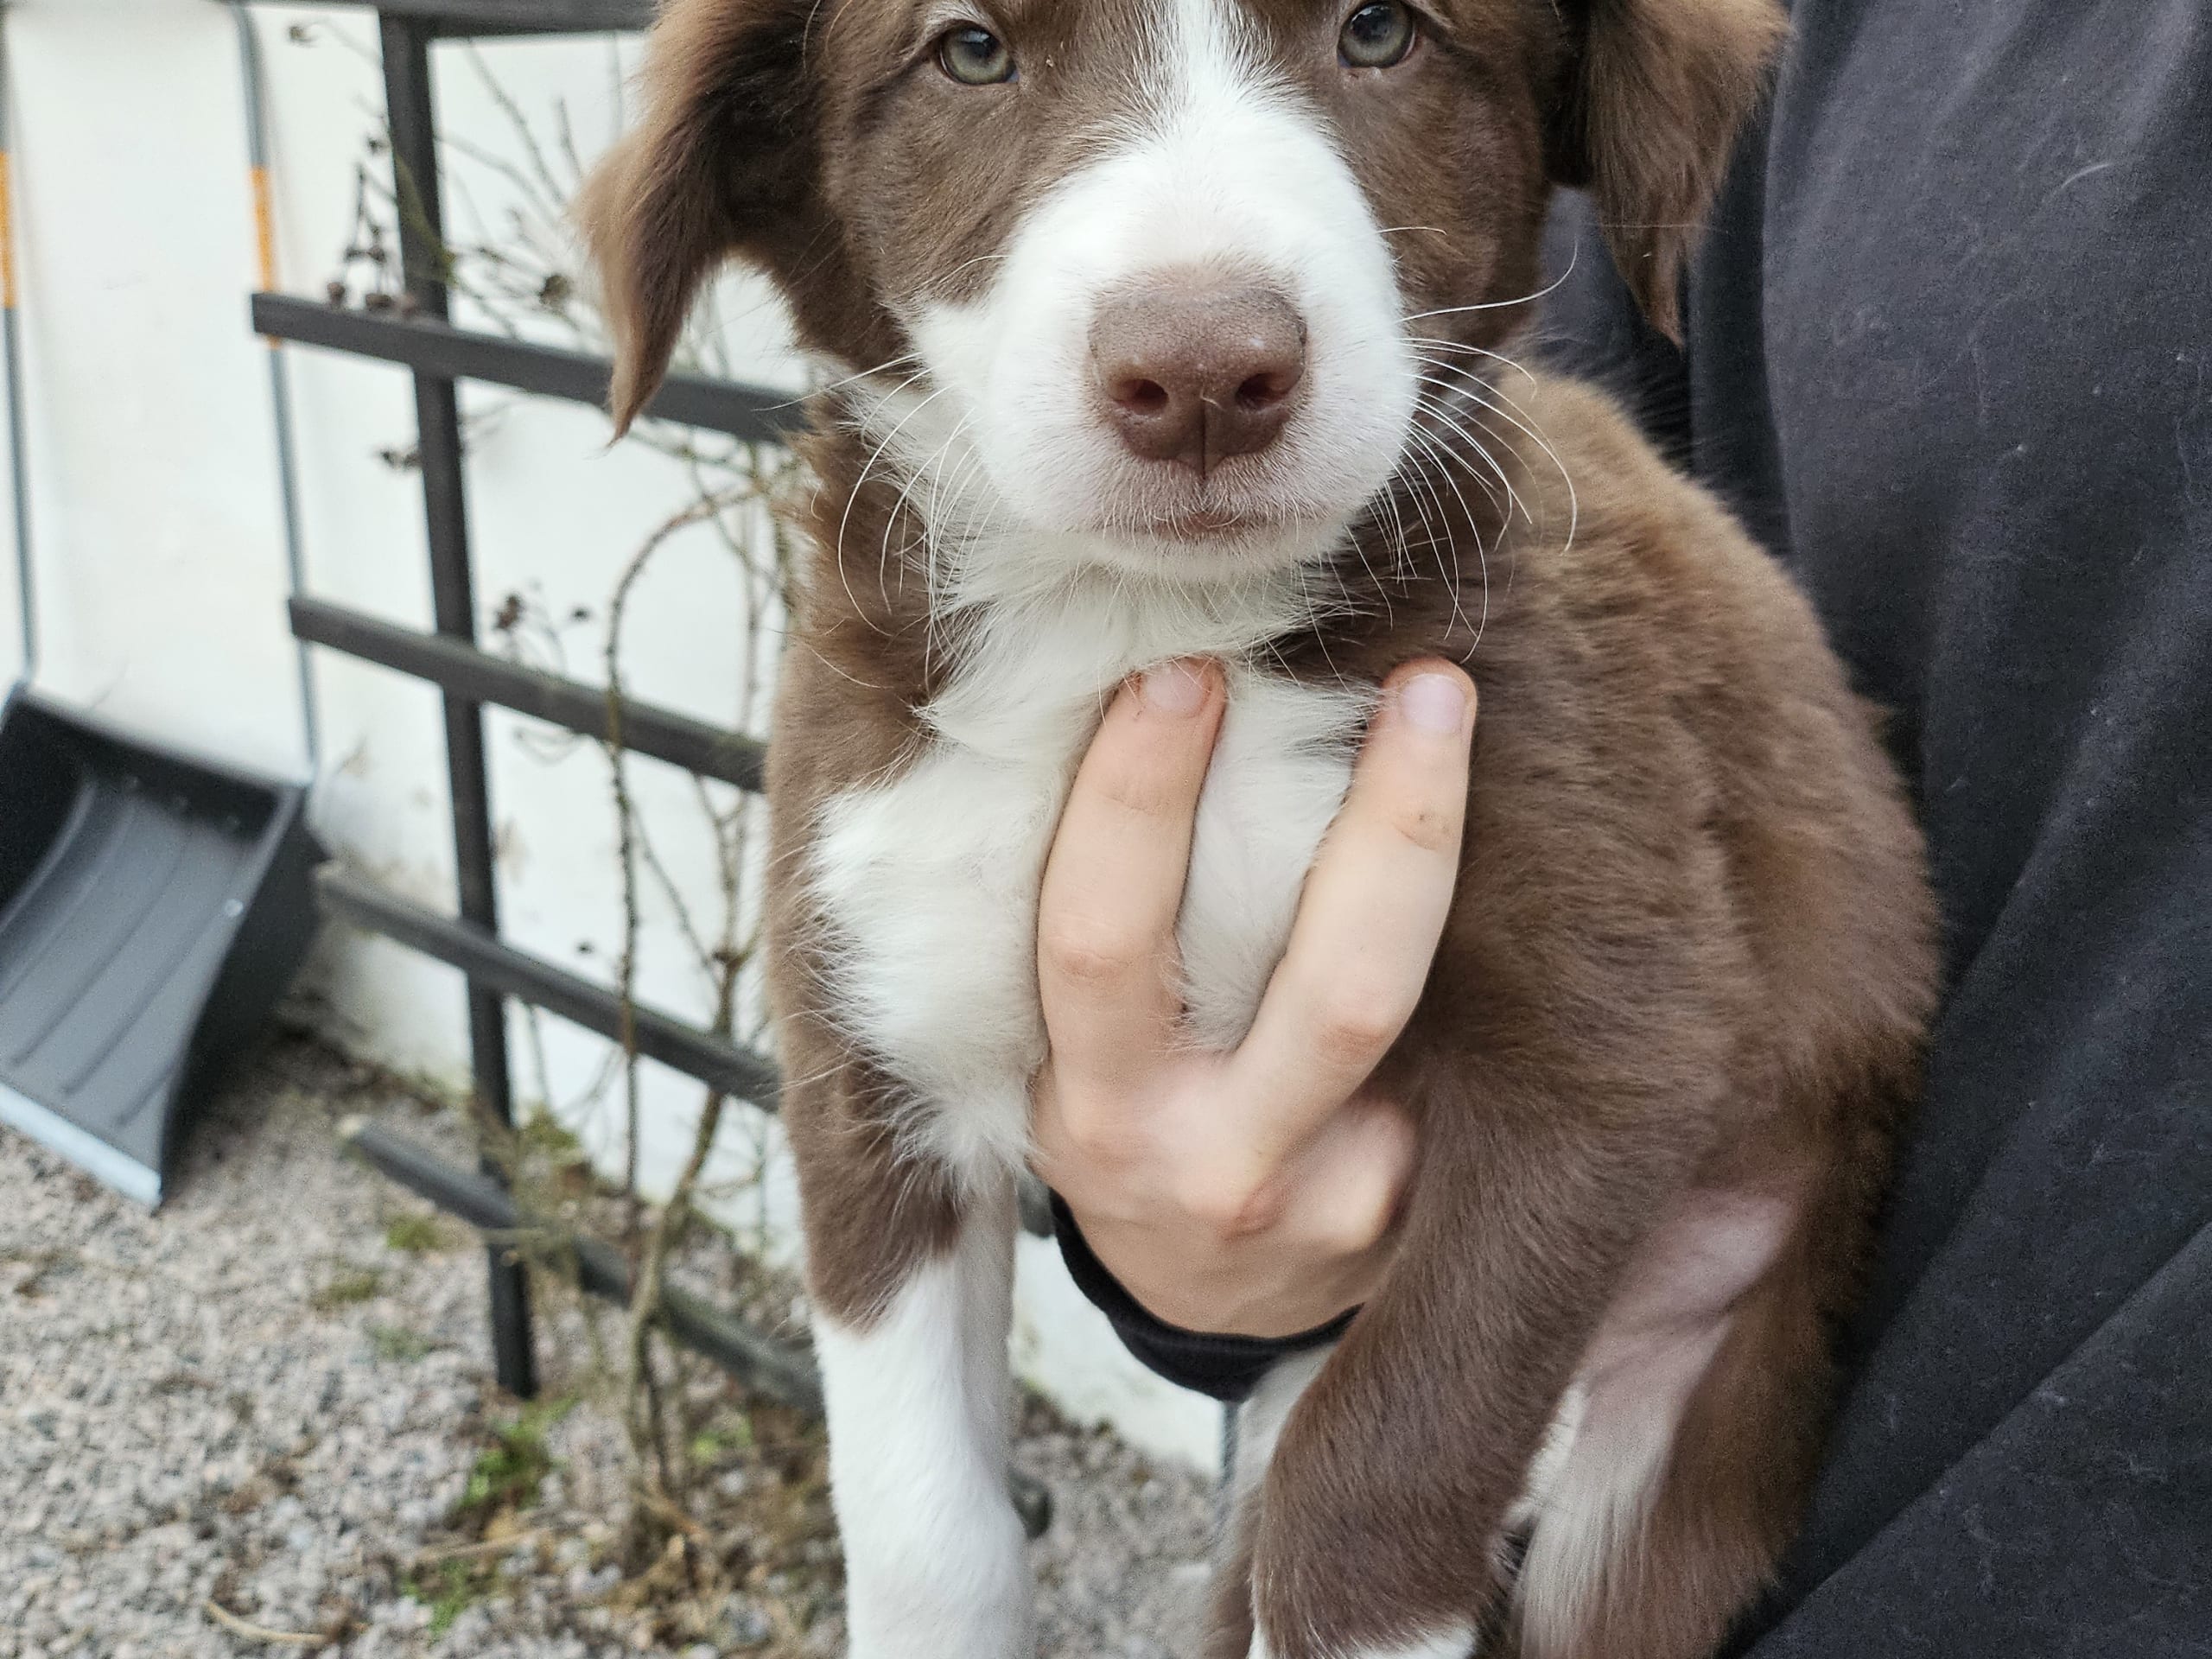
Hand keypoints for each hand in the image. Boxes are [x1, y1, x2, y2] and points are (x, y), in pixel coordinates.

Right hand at [1030, 657, 1476, 1338]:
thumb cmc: (1127, 1115)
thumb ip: (1102, 930)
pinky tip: (1499, 839)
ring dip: (1439, 847)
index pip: (1104, 938)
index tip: (1180, 670)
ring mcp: (1336, 1200)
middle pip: (1328, 985)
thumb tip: (1154, 709)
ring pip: (1407, 1009)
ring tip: (1447, 711)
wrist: (1206, 1292)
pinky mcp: (1413, 1213)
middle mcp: (1216, 1163)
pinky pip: (1454, 1047)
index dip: (1135, 800)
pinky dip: (1471, 935)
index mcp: (1094, 1107)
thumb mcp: (1068, 1052)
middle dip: (1383, 821)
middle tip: (1422, 683)